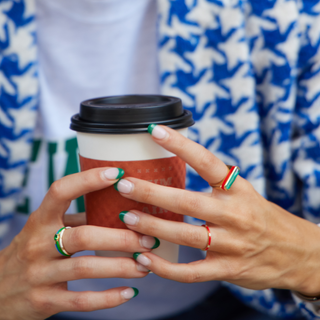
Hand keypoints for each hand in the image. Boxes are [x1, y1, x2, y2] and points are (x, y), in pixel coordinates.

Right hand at [0, 167, 153, 319]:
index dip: (88, 180)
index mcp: (40, 220)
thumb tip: (116, 203)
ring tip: (146, 264)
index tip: (118, 173)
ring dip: (122, 266)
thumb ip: (75, 217)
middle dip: (121, 238)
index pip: (61, 191)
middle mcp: (37, 244)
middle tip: (148, 239)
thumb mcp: (45, 229)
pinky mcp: (44, 301)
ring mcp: (39, 274)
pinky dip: (108, 297)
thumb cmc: (32, 251)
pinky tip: (130, 292)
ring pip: (87, 268)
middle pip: (84, 235)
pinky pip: (81, 300)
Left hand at [115, 125, 319, 295]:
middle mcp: (235, 215)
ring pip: (186, 235)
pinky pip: (191, 272)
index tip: (155, 131)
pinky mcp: (227, 270)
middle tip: (124, 184)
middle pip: (188, 202)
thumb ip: (215, 182)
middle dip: (152, 193)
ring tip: (127, 218)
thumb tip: (177, 161)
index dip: (182, 145)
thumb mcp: (243, 192)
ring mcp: (232, 245)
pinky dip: (164, 267)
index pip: (208, 162)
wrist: (295, 253)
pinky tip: (144, 258)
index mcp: (238, 190)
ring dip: (153, 227)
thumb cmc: (261, 217)